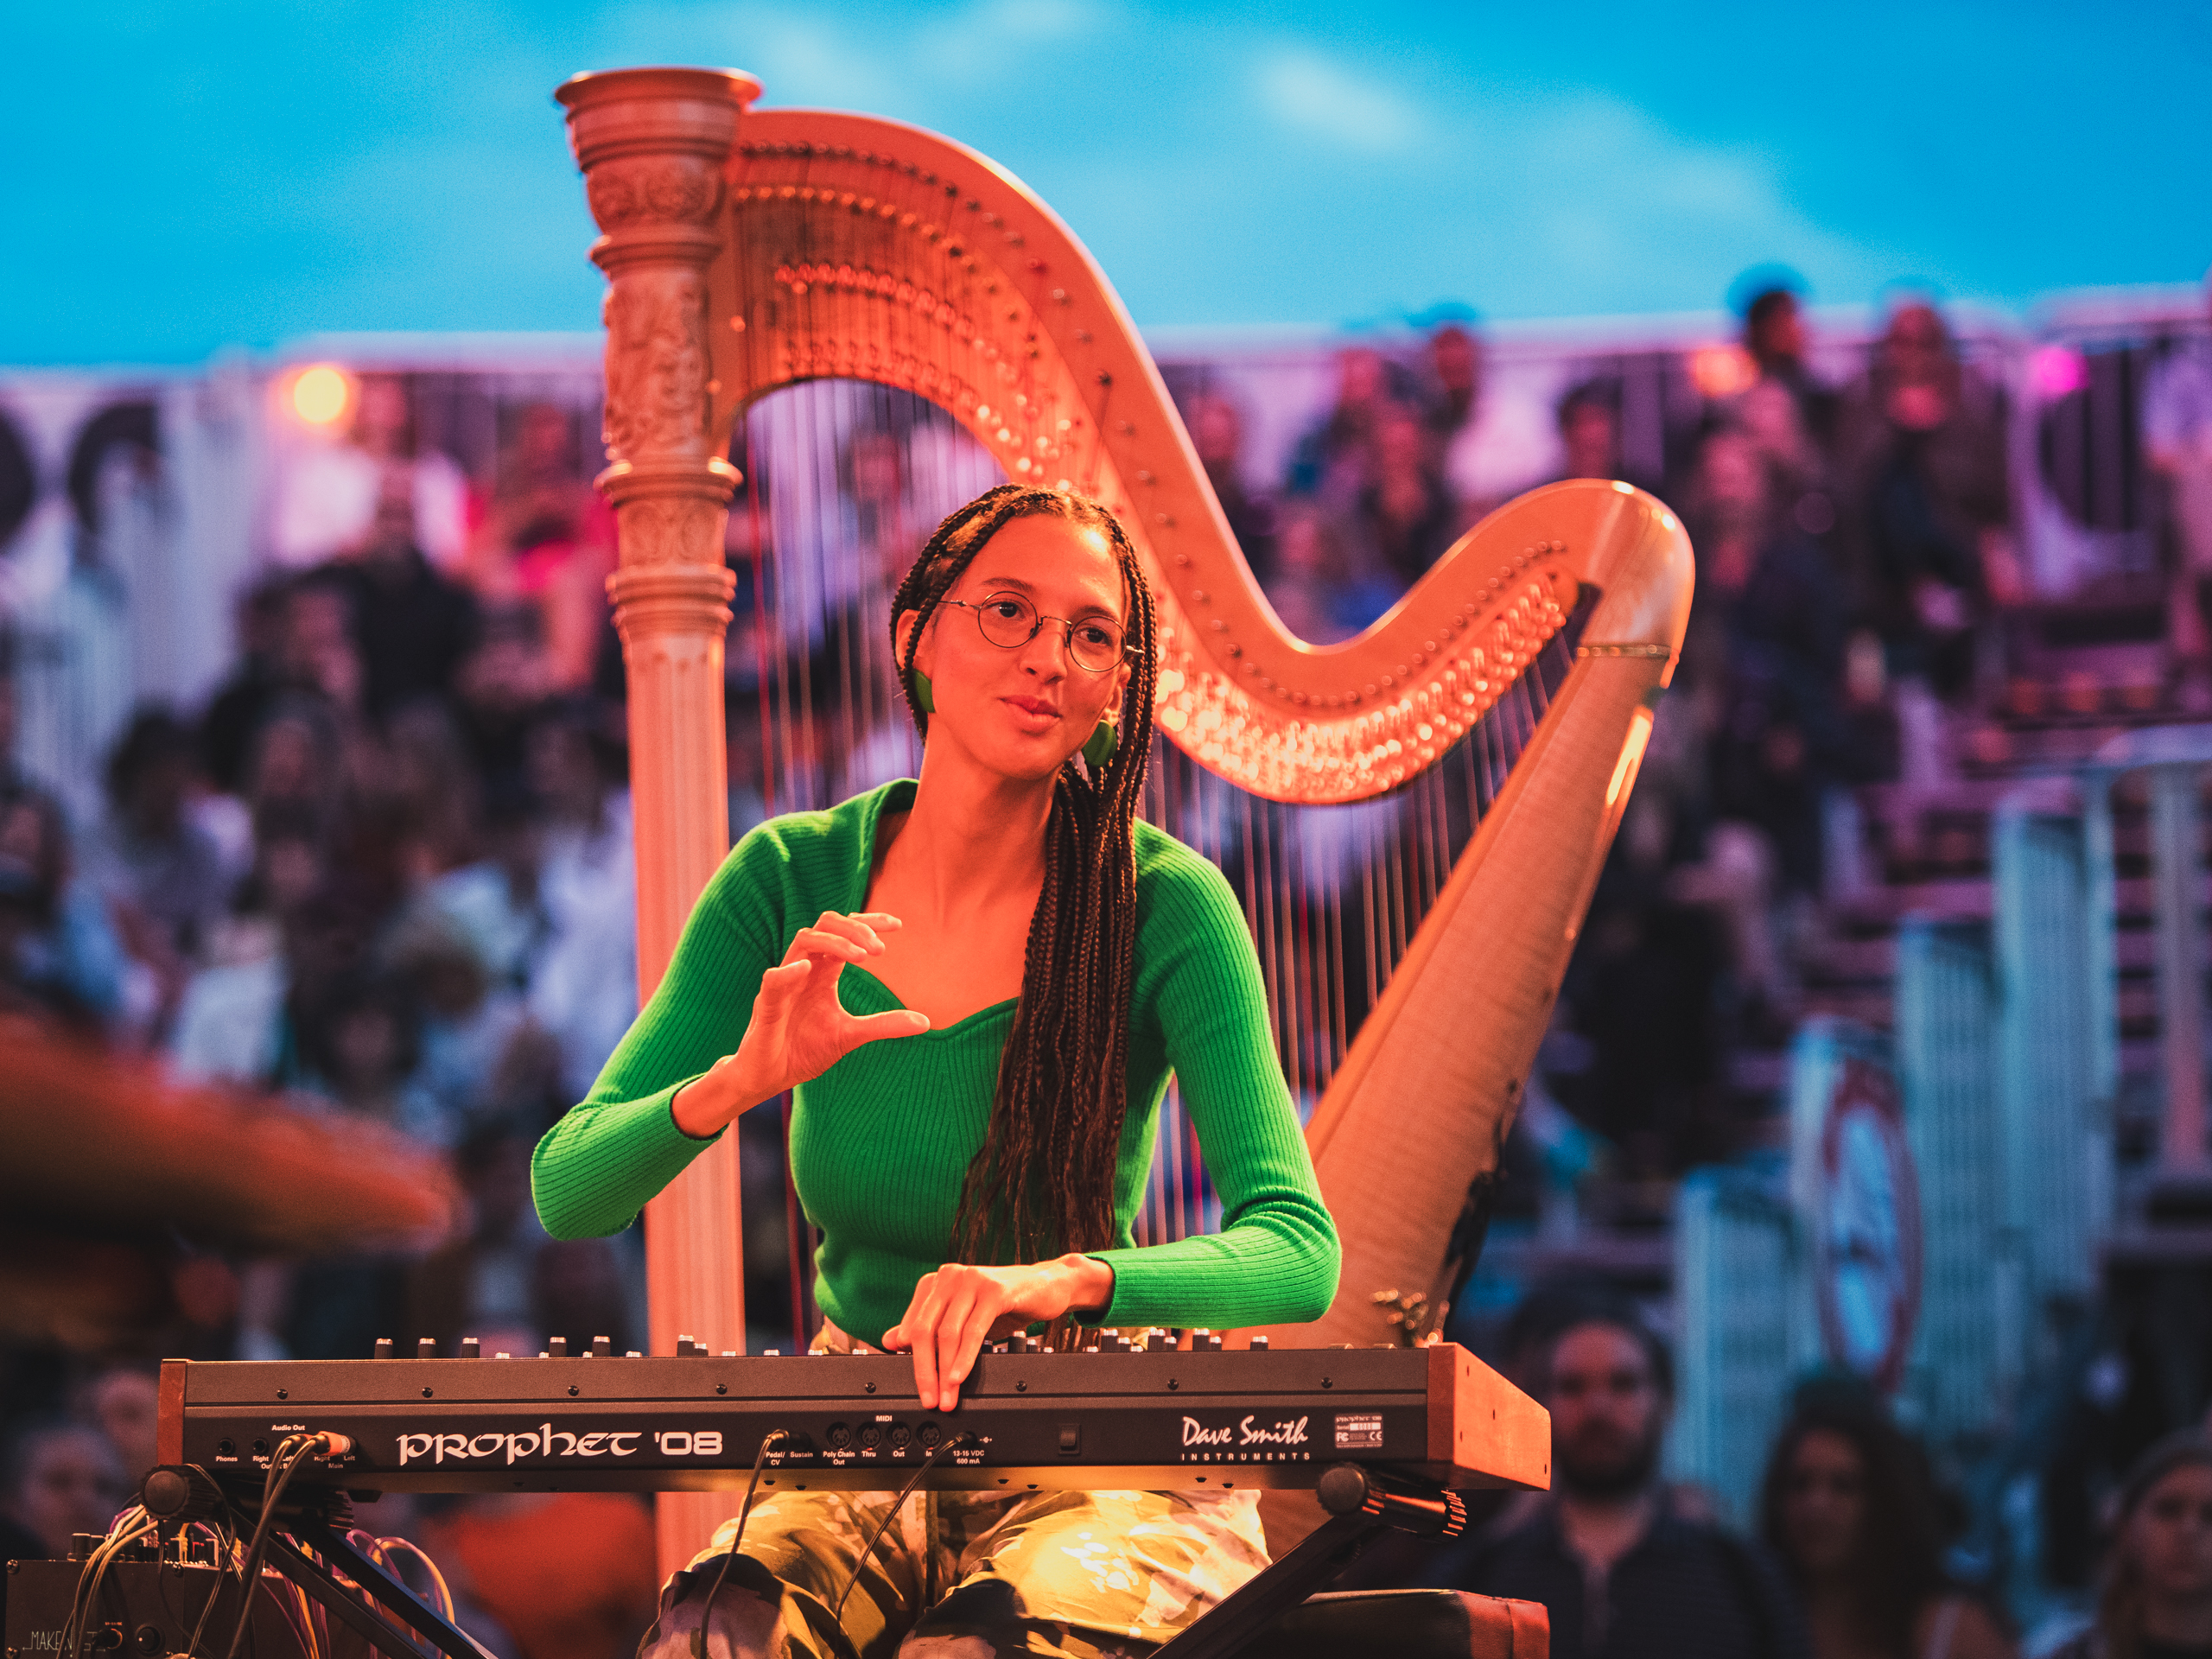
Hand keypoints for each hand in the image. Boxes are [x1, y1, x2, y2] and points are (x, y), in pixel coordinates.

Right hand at [671, 911, 928, 1135]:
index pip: (845, 932)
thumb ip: (884, 1025)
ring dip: (834, 943)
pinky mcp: (765, 1005)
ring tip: (862, 957)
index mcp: (822, 971)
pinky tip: (808, 968)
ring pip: (803, 940)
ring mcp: (784, 984)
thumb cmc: (803, 1050)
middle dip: (854, 929)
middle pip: (825, 924)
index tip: (898, 925)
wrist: (769, 1078)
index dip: (869, 922)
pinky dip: (789, 972)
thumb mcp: (851, 1036)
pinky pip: (772, 980)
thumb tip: (926, 1022)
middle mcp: (803, 969)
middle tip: (879, 949)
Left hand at [883, 1255, 1113, 1411]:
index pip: (912, 1327)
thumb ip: (928, 1326)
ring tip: (948, 1396)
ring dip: (945, 1371)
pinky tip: (960, 1376)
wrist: (1045, 1285)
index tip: (919, 1389)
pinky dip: (965, 1358)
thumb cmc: (1002, 1302)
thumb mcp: (962, 1316)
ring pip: (947, 1333)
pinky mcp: (994, 1290)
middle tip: (930, 1399)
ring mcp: (971, 1280)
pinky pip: (973, 1330)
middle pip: (924, 1331)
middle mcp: (949, 1277)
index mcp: (935, 1283)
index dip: (910, 1361)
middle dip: (924, 1370)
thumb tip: (891, 1340)